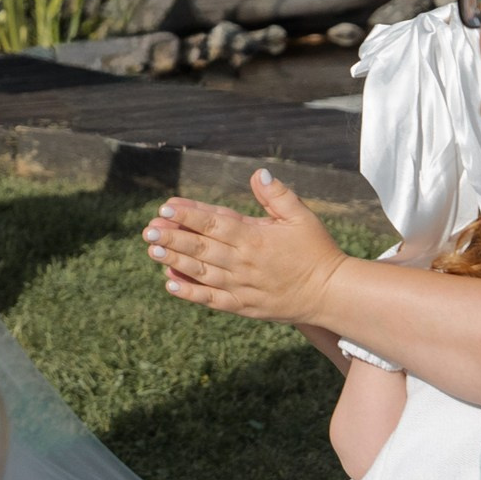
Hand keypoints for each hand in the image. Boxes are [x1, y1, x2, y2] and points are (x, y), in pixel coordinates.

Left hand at [143, 168, 345, 327]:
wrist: (332, 293)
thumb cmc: (317, 250)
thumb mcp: (301, 217)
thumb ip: (277, 196)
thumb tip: (258, 173)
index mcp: (255, 238)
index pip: (215, 223)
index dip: (189, 214)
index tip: (166, 207)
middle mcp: (244, 262)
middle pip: (201, 247)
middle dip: (173, 237)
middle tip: (148, 230)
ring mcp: (242, 286)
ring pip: (201, 272)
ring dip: (175, 262)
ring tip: (152, 251)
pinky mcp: (243, 306)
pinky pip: (211, 299)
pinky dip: (190, 293)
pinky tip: (170, 284)